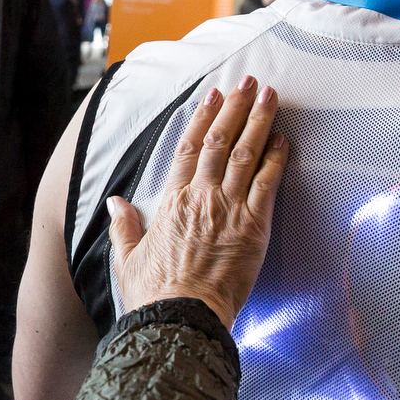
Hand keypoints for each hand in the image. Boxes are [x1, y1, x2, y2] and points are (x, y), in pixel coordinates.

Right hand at [107, 76, 287, 326]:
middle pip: (220, 141)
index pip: (189, 148)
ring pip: (245, 153)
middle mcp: (201, 197)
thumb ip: (124, 227)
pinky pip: (267, 183)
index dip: (203, 118)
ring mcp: (228, 209)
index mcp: (171, 201)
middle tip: (249, 82)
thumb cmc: (155, 294)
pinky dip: (276, 158)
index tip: (213, 96)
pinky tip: (284, 138)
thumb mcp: (128, 258)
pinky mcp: (254, 226)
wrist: (182, 317)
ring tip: (270, 95)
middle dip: (236, 108)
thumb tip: (115, 204)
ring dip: (259, 121)